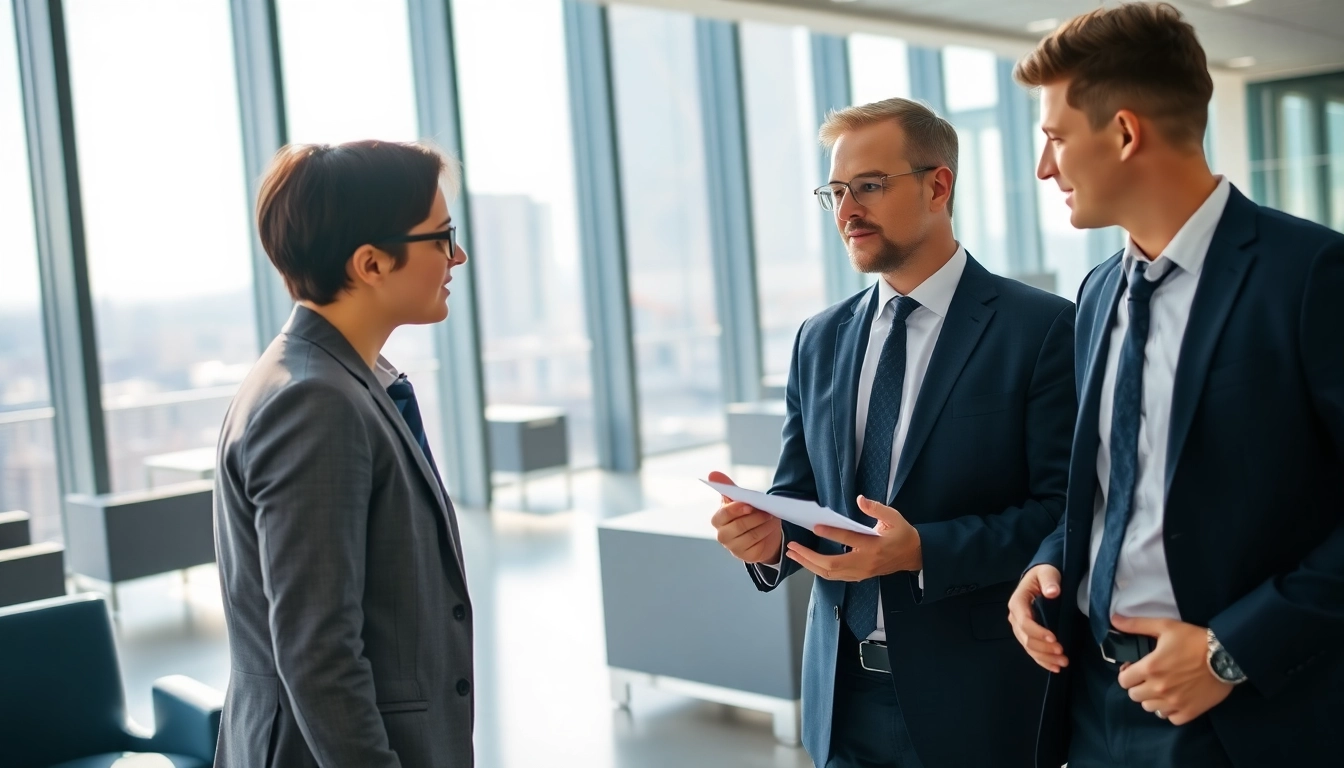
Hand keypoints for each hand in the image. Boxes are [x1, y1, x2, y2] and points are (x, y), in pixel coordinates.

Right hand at [708, 471, 782, 564]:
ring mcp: (733, 548)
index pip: (724, 514)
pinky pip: (758, 544)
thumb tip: (712, 473)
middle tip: (768, 511)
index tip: (750, 505)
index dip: (737, 509)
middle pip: (739, 525)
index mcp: (718, 519)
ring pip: (751, 534)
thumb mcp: (740, 500)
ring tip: (772, 518)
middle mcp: (722, 535)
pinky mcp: (746, 556)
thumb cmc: (747, 514)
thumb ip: (727, 487)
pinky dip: (767, 534)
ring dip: (764, 525)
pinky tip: (770, 529)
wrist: (761, 532)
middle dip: (755, 517)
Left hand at [784, 495, 919, 580]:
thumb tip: (860, 499)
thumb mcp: (894, 517)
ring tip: (794, 554)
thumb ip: (877, 508)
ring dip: (810, 565)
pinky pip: (834, 577)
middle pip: (833, 564)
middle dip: (809, 557)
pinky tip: (808, 562)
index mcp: (875, 546)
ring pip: (830, 574)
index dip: (832, 533)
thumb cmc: (902, 534)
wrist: (914, 555)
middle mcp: (865, 562)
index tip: (815, 527)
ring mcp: (861, 572)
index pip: (850, 539)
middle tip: (792, 547)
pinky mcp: (859, 576)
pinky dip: (819, 570)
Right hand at [1008, 564, 1068, 672]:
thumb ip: (1050, 581)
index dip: (1038, 632)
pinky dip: (1042, 661)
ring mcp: (1020, 628)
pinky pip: (1031, 651)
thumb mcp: (1048, 572)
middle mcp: (1015, 617)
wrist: (1041, 578)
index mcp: (1017, 602)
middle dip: (1044, 648)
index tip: (1055, 639)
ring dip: (1045, 657)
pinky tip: (1055, 667)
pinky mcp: (1027, 634)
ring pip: (1029, 647)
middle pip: (1026, 638)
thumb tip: (1052, 592)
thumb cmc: (1044, 575)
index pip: (1024, 622)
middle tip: (1063, 653)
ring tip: (1063, 662)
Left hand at [1114, 615, 1234, 725]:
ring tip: (1162, 688)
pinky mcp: (1190, 712)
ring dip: (1152, 699)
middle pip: (1134, 696)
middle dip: (1138, 686)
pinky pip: (1170, 718)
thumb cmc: (1194, 639)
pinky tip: (1175, 699)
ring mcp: (1174, 702)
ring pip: (1150, 708)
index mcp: (1150, 668)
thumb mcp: (1165, 626)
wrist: (1227, 656)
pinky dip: (1170, 711)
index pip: (1123, 681)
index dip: (1127, 674)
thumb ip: (1137, 625)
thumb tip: (1114, 620)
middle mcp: (1159, 688)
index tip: (1135, 670)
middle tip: (1149, 678)